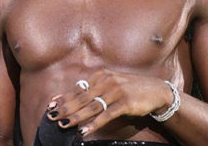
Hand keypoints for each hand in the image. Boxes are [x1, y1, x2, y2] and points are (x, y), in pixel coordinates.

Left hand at [45, 69, 173, 136]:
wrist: (156, 90)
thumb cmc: (131, 88)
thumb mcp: (112, 83)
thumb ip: (95, 89)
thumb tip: (75, 96)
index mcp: (101, 76)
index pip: (78, 88)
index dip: (64, 97)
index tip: (51, 105)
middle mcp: (107, 81)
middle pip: (82, 98)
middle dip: (65, 108)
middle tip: (52, 116)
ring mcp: (116, 92)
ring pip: (91, 107)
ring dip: (76, 117)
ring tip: (64, 124)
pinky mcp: (125, 103)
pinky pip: (106, 115)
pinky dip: (94, 123)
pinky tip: (84, 131)